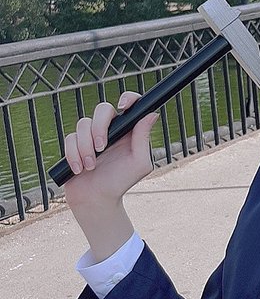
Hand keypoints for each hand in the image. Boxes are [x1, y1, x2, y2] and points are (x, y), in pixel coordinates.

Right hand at [63, 91, 158, 212]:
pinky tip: (79, 169)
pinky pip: (70, 138)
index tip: (124, 106)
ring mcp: (90, 135)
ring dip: (85, 147)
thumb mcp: (139, 163)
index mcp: (127, 130)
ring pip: (83, 124)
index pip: (129, 105)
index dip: (128, 98)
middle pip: (102, 109)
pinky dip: (73, 155)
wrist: (97, 199)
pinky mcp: (74, 144)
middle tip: (101, 147)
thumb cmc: (121, 182)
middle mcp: (109, 129)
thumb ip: (143, 139)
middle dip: (99, 127)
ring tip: (91, 166)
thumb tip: (152, 114)